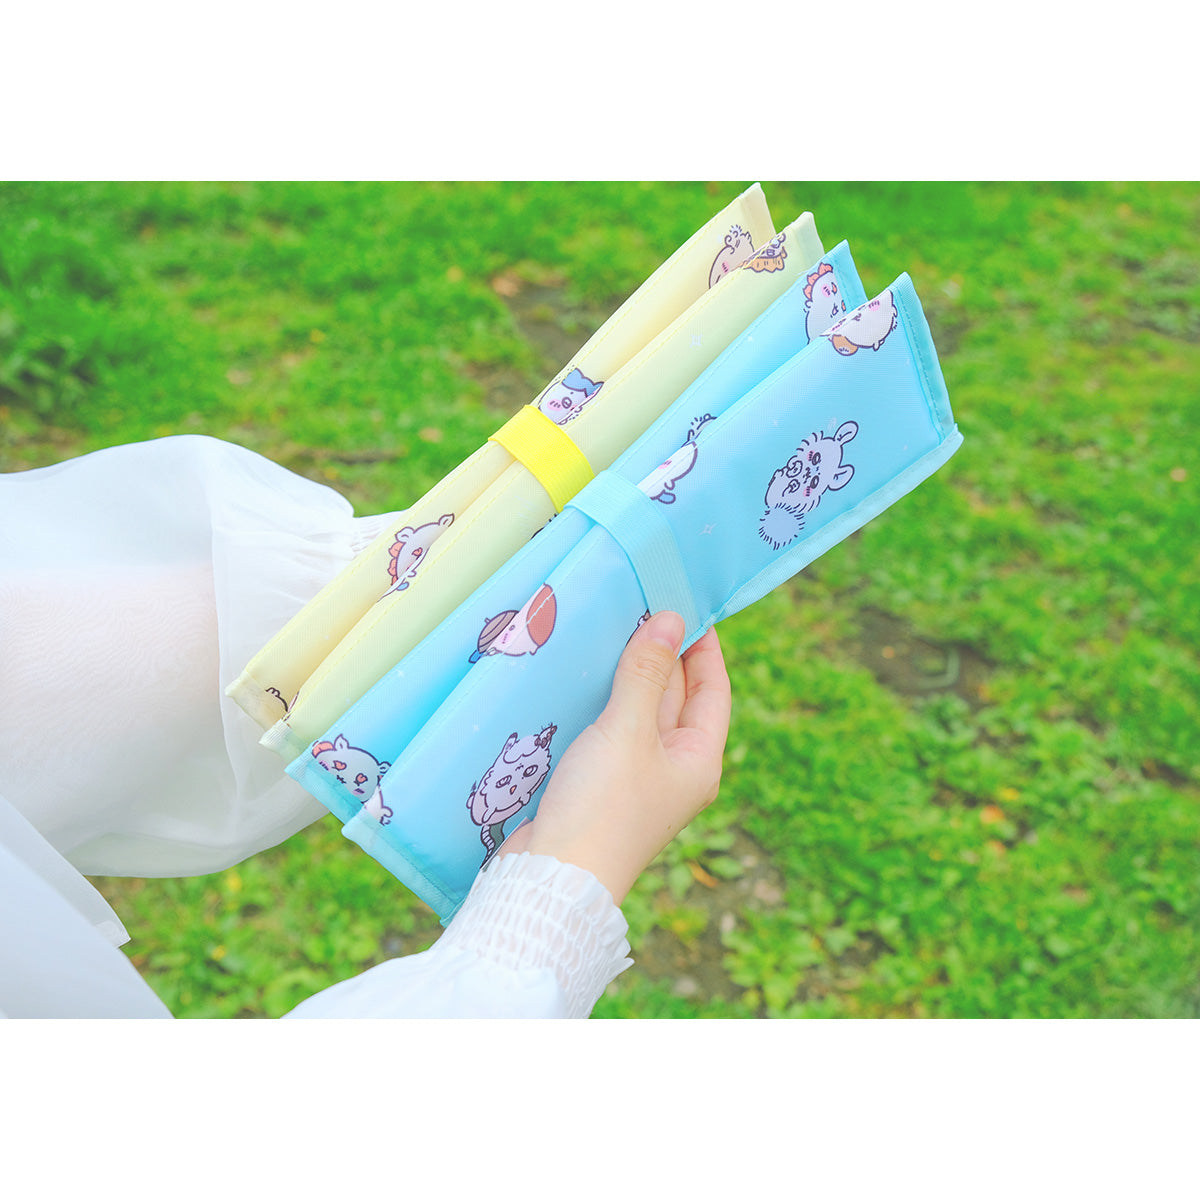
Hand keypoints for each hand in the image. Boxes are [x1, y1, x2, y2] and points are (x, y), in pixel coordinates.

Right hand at [500, 610, 731, 903]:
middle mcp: (674, 769)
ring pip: (639, 713)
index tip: (687, 604)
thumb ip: (647, 673)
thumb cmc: (603, 806)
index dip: (703, 647)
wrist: (552, 879)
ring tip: (610, 628)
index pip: (713, 690)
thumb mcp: (628, 730)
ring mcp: (636, 780)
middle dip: (662, 655)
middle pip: (677, 699)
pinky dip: (602, 702)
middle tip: (641, 605)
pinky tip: (582, 675)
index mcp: (699, 760)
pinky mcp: (600, 786)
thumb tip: (672, 619)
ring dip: (629, 676)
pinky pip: (609, 732)